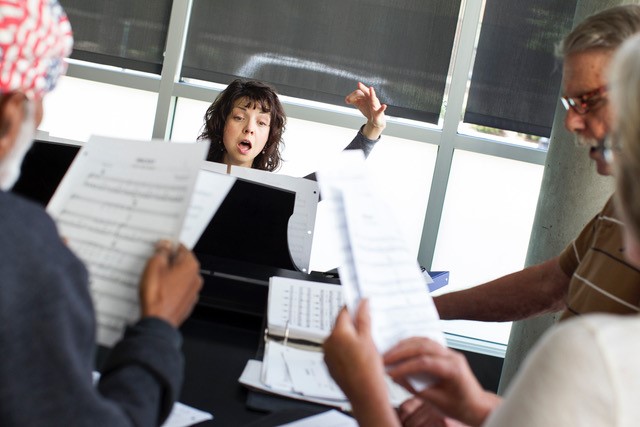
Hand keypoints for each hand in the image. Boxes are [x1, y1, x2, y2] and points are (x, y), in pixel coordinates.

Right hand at [139, 240, 202, 327]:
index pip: (181, 248)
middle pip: (181, 263)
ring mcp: (193, 292)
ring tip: (154, 280)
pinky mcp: (187, 303)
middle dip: (168, 262)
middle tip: (154, 265)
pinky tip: (159, 292)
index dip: (169, 246)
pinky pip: (179, 290)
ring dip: (169, 276)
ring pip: (180, 277)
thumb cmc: (157, 296)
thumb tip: (165, 245)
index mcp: (191, 265)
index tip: (160, 248)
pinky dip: (170, 289)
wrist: (158, 322)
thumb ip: (161, 252)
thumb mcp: (154, 266)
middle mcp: (196, 278)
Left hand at [323, 300, 399, 426]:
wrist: (365, 395)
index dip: (353, 307)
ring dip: (349, 338)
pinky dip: (345, 350)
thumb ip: (364, 318)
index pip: (343, 312)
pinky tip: (358, 357)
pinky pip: (336, 351)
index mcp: (337, 333)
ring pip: (339, 339)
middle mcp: (328, 343)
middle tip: (367, 329)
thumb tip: (362, 303)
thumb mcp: (369, 339)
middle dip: (353, 325)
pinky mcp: (329, 365)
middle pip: (340, 326)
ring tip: (364, 347)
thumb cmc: (368, 370)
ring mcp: (327, 355)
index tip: (360, 305)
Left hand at [345, 82, 386, 139]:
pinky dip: (382, 108)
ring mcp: (376, 105)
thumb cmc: (368, 110)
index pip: (359, 93)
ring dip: (372, 94)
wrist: (376, 120)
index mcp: (367, 97)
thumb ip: (354, 101)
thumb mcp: (360, 105)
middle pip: (367, 92)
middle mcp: (371, 99)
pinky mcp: (378, 112)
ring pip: (374, 99)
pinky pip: (381, 110)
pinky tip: (384, 106)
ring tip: (371, 89)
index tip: (347, 100)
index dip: (352, 96)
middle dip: (363, 88)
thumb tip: (346, 99)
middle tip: (359, 84)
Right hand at [384, 337, 500, 426]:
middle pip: (423, 347)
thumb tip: (396, 377)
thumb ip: (415, 388)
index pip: (424, 363)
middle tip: (385, 358)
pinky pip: (427, 343)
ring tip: (390, 352)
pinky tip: (401, 349)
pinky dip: (412, 344)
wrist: (476, 406)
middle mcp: (453, 356)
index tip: (390, 372)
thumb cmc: (460, 406)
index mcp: (454, 369)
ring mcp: (449, 352)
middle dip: (401, 352)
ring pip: (424, 341)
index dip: (404, 366)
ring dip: (405, 345)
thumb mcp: (436, 401)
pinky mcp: (445, 353)